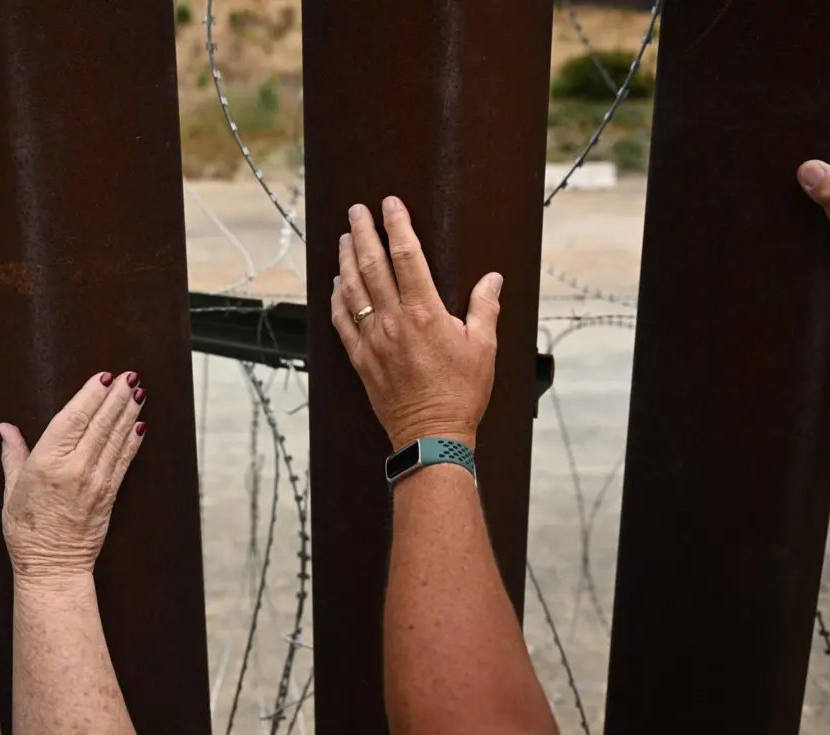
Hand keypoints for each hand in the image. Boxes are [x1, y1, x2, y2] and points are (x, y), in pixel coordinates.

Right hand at [0, 371, 147, 582]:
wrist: (53, 567)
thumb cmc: (27, 533)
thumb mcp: (11, 491)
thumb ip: (13, 455)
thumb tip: (3, 428)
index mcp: (47, 464)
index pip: (74, 419)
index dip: (91, 395)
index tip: (103, 377)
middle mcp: (75, 469)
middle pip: (100, 423)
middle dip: (117, 396)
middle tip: (129, 375)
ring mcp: (96, 481)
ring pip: (116, 438)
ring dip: (129, 412)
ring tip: (138, 391)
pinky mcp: (110, 494)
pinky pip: (124, 460)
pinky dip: (133, 440)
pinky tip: (140, 423)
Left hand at [330, 196, 502, 449]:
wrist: (431, 435)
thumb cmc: (461, 393)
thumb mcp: (483, 348)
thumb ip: (484, 308)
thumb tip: (492, 280)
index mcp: (424, 312)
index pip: (406, 256)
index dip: (397, 225)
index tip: (391, 204)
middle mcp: (393, 321)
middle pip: (371, 265)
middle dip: (362, 233)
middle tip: (356, 210)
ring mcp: (372, 340)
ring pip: (352, 289)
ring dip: (345, 259)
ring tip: (344, 237)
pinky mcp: (361, 359)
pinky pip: (343, 321)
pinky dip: (337, 298)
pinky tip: (336, 283)